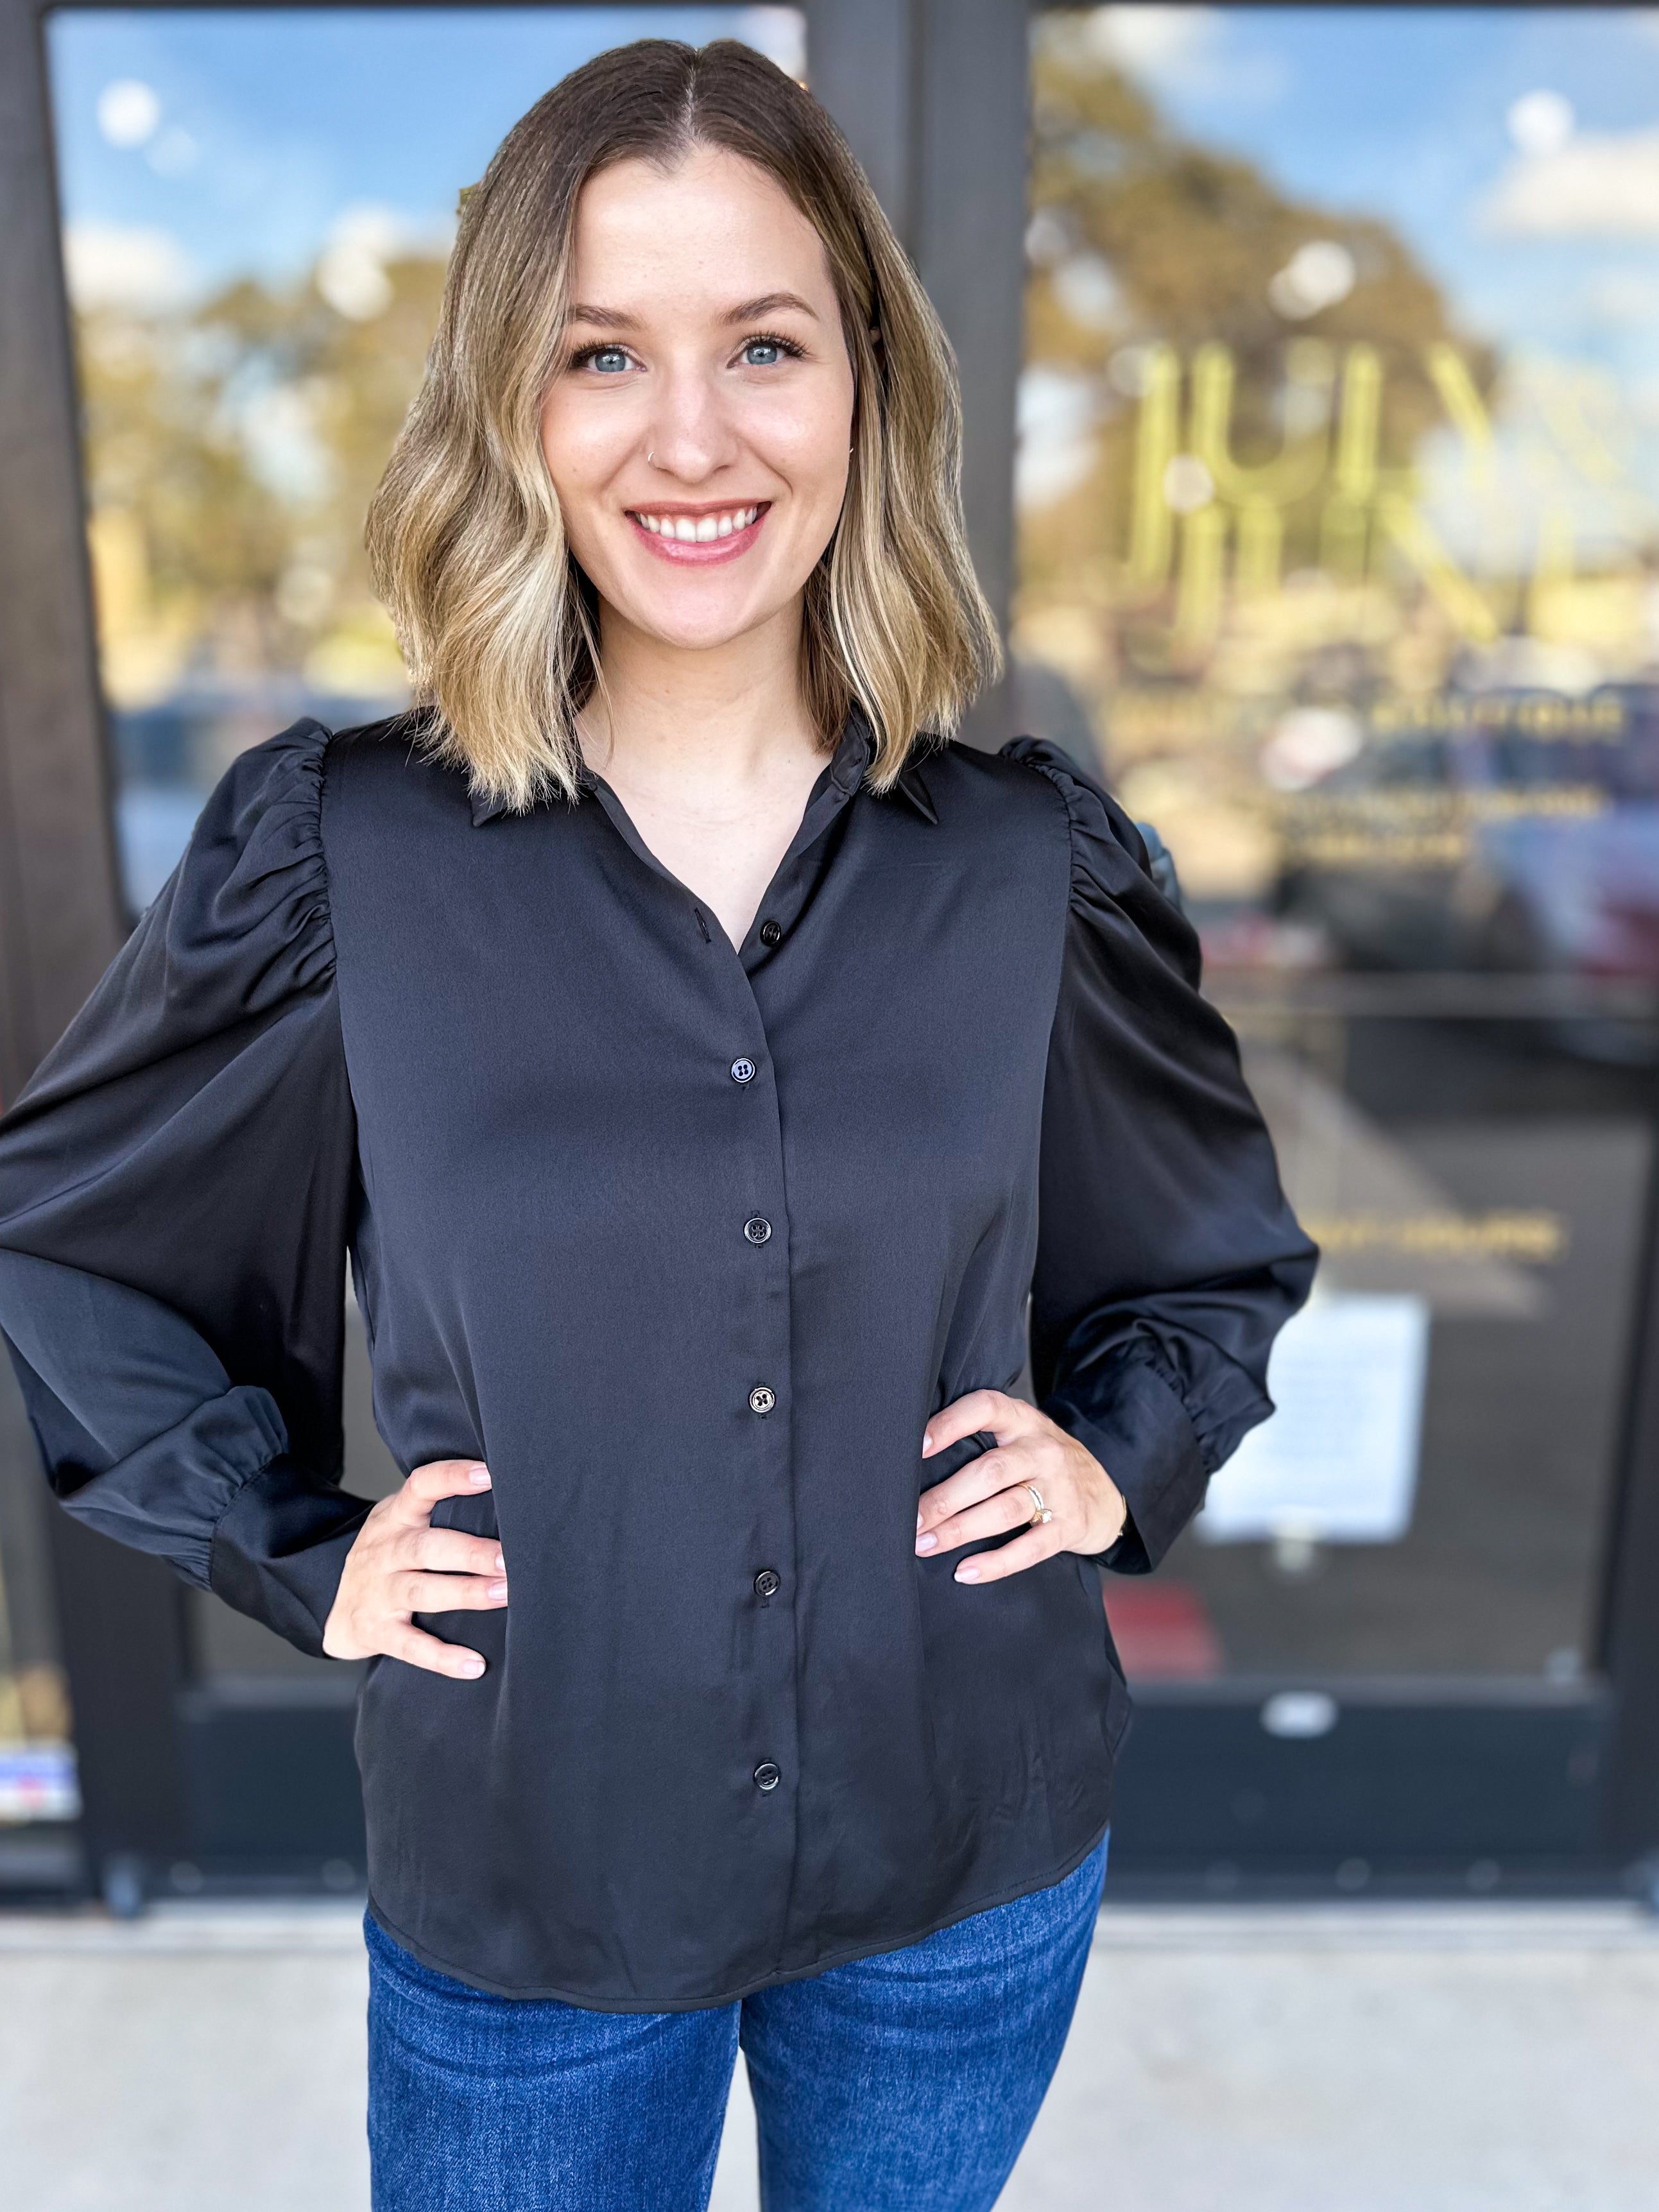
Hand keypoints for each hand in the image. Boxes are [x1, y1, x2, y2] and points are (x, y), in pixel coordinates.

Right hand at [322, 1459, 505, 1677]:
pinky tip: (474, 1664)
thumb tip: (510, 1503)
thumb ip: (439, 1511)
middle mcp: (384, 1552)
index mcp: (395, 1518)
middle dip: (469, 1552)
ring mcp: (377, 1593)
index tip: (489, 1474)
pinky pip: (410, 1646)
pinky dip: (442, 1657)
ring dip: (465, 1592)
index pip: (420, 1487)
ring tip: (503, 1594)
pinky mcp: (376, 1632)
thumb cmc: (388, 1559)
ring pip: (421, 1591)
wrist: (336, 1610)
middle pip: (425, 1547)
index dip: (451, 1477)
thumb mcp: (400, 1525)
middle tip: (509, 1557)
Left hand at [915, 1390, 1126, 1584]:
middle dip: (945, 1497)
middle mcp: (1042, 1451)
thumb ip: (984, 1438)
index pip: (986, 1409)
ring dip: (960, 1530)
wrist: (1105, 1494)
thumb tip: (915, 1461)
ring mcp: (1059, 1489)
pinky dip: (995, 1562)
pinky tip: (965, 1572)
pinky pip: (1030, 1547)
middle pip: (989, 1471)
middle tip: (911, 1519)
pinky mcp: (1069, 1526)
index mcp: (1023, 1421)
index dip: (951, 1423)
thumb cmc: (1043, 1464)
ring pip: (1004, 1509)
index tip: (918, 1445)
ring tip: (925, 1544)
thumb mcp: (1021, 1436)